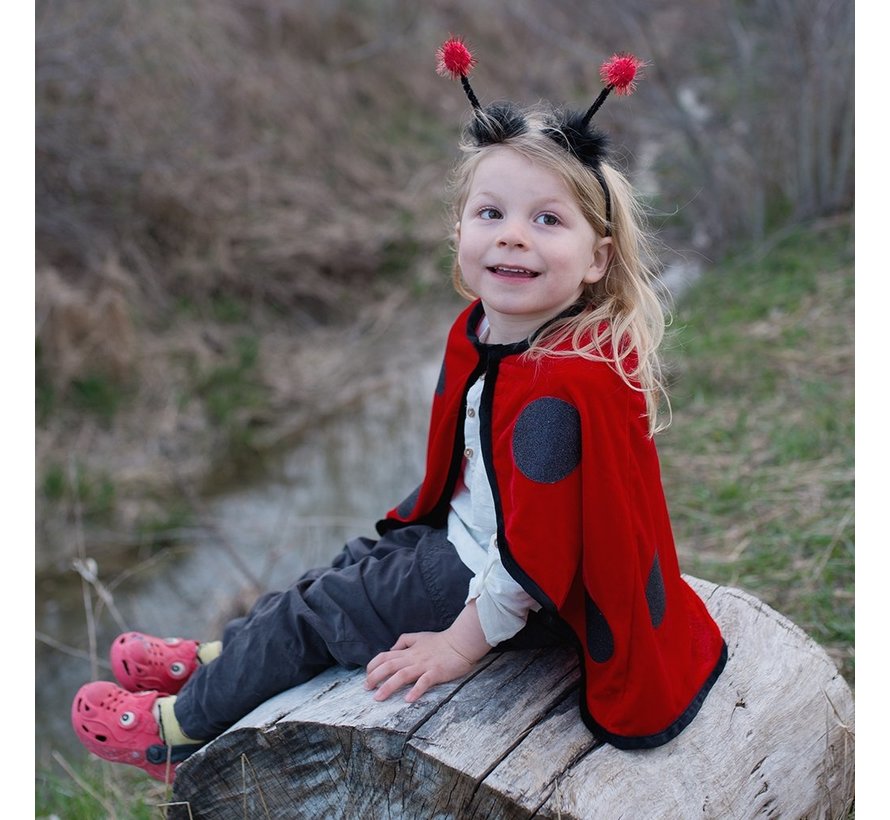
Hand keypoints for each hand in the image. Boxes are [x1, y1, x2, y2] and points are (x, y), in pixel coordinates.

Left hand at [364, 601, 490, 702]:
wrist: (460, 642)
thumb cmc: (440, 641)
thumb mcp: (419, 636)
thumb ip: (404, 641)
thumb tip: (391, 649)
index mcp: (408, 651)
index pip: (385, 656)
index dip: (373, 665)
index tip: (367, 676)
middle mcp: (413, 658)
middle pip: (389, 666)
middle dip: (375, 677)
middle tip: (366, 689)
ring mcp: (424, 666)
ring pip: (402, 675)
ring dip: (388, 687)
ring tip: (378, 698)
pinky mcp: (436, 673)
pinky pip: (424, 682)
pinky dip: (415, 690)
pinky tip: (408, 699)